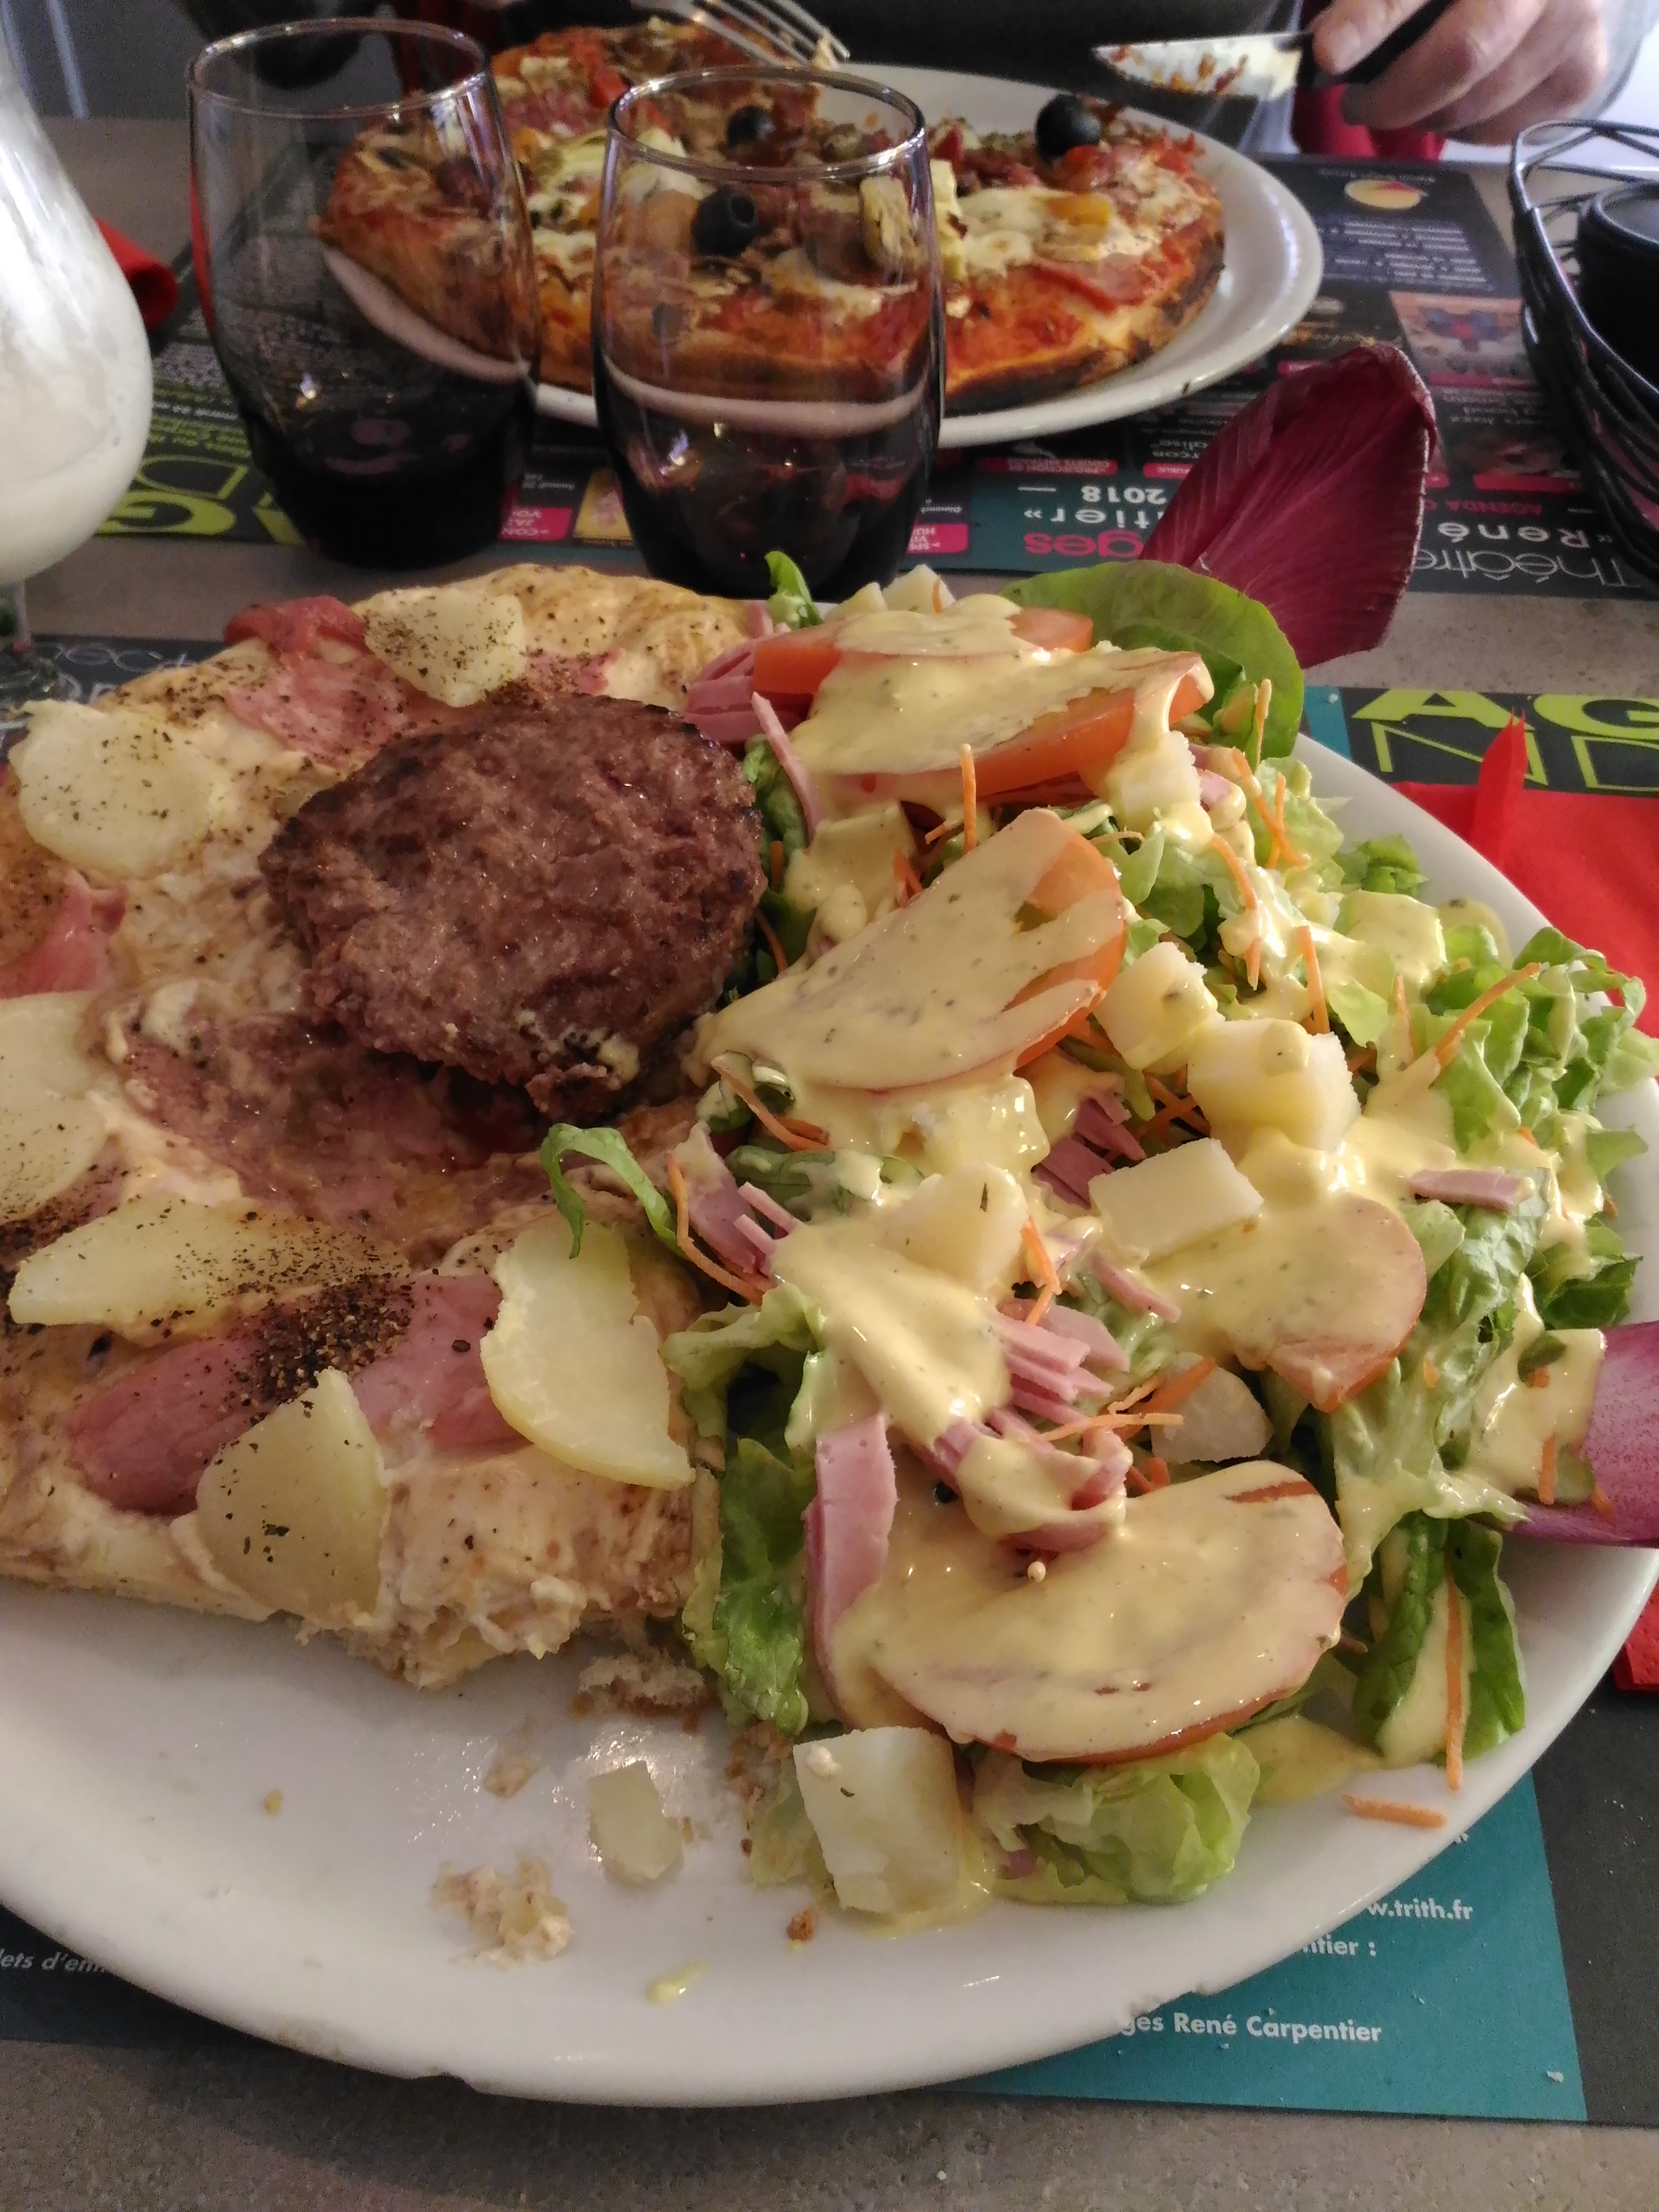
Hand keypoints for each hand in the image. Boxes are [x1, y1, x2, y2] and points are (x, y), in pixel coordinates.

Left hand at [1312, 0, 1610, 141]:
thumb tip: (1330, 45)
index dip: (1370, 20)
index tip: (1327, 55)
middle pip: (1462, 54)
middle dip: (1395, 94)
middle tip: (1357, 104)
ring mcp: (1573, 21)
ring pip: (1482, 101)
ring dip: (1426, 116)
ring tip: (1402, 101)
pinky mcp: (1583, 69)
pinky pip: (1509, 127)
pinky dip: (1468, 129)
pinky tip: (1455, 104)